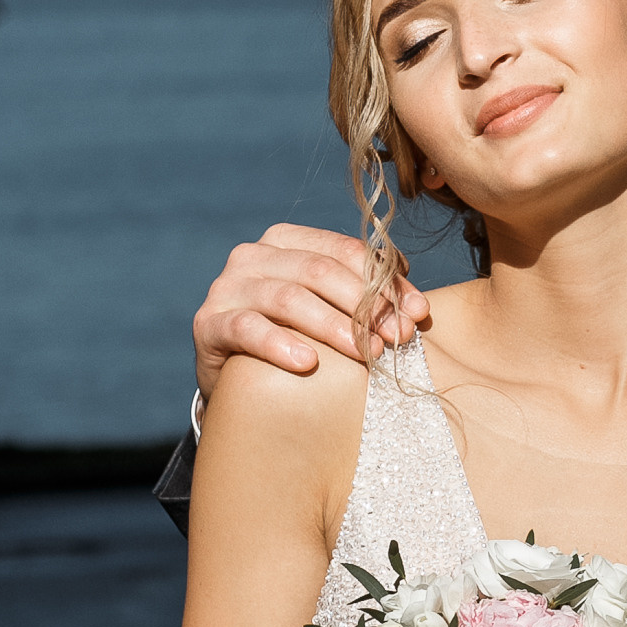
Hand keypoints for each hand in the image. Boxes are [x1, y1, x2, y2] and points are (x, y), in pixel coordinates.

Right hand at [191, 222, 429, 401]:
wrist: (237, 384)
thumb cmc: (295, 341)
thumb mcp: (333, 314)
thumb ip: (370, 301)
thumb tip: (418, 307)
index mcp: (287, 241)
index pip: (344, 251)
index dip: (385, 281)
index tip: (417, 314)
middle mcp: (254, 255)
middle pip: (320, 271)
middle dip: (366, 306)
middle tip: (396, 339)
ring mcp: (227, 287)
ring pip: (288, 298)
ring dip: (333, 326)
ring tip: (365, 354)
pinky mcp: (209, 323)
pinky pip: (247, 328)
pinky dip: (279, 344)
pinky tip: (307, 363)